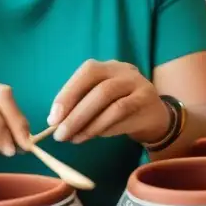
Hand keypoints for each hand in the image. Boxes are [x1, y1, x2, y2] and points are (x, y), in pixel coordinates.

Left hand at [48, 59, 169, 144]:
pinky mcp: (146, 100)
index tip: (52, 118)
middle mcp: (123, 71)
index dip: (67, 94)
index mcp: (107, 67)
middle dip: (75, 112)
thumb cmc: (118, 107)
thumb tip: (54, 122)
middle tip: (59, 134)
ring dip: (87, 122)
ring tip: (73, 138)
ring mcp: (137, 84)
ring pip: (109, 100)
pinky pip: (122, 112)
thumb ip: (79, 106)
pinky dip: (103, 126)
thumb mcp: (98, 102)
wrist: (153, 116)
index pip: (86, 72)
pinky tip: (92, 136)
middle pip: (98, 87)